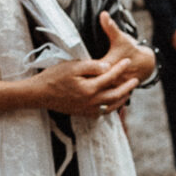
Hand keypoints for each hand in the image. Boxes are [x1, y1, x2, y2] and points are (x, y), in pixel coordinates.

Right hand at [32, 16, 153, 115]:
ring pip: (111, 106)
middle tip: (136, 80)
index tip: (127, 61)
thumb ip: (92, 66)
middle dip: (127, 87)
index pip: (110, 77)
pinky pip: (102, 113)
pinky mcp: (83, 114)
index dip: (120, 68)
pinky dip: (111, 107)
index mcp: (89, 88)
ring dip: (122, 98)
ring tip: (128, 91)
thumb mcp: (72, 66)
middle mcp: (91, 102)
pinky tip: (113, 102)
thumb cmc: (54, 77)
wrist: (40, 94)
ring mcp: (88, 110)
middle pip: (116, 94)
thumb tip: (108, 66)